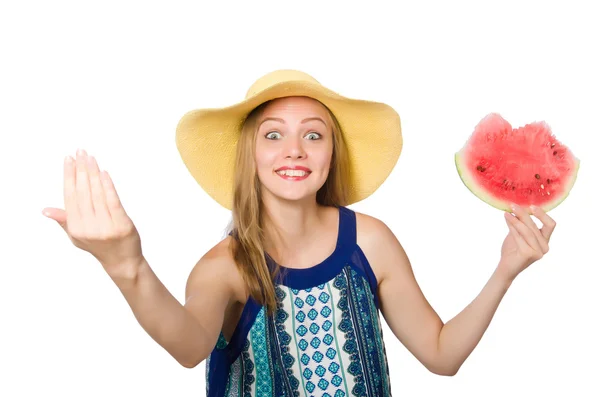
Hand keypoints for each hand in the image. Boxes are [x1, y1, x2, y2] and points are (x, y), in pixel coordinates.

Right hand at [42, 149, 142, 277]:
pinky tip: (104, 173)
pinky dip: (108, 185)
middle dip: (81, 169)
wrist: (123, 261)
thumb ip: (65, 221)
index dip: (69, 176)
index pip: (70, 196)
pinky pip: (113, 201)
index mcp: (75, 228)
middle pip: (83, 192)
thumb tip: (46, 210)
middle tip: (80, 152)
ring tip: (91, 158)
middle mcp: (89, 227)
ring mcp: (106, 226)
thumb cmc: (99, 247)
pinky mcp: (122, 224)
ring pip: (97, 194)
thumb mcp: (77, 237)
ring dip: (93, 173)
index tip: (68, 159)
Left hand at [497, 204, 556, 281]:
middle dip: (523, 214)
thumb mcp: (517, 233)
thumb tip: (517, 206)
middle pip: (535, 225)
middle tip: (513, 205)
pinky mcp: (530, 254)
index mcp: (545, 241)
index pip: (550, 225)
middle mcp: (545, 247)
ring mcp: (538, 252)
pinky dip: (512, 226)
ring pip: (527, 230)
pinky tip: (507, 219)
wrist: (505, 267)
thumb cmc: (512, 250)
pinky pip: (520, 236)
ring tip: (507, 212)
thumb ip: (520, 223)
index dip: (543, 214)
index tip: (531, 205)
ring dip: (516, 220)